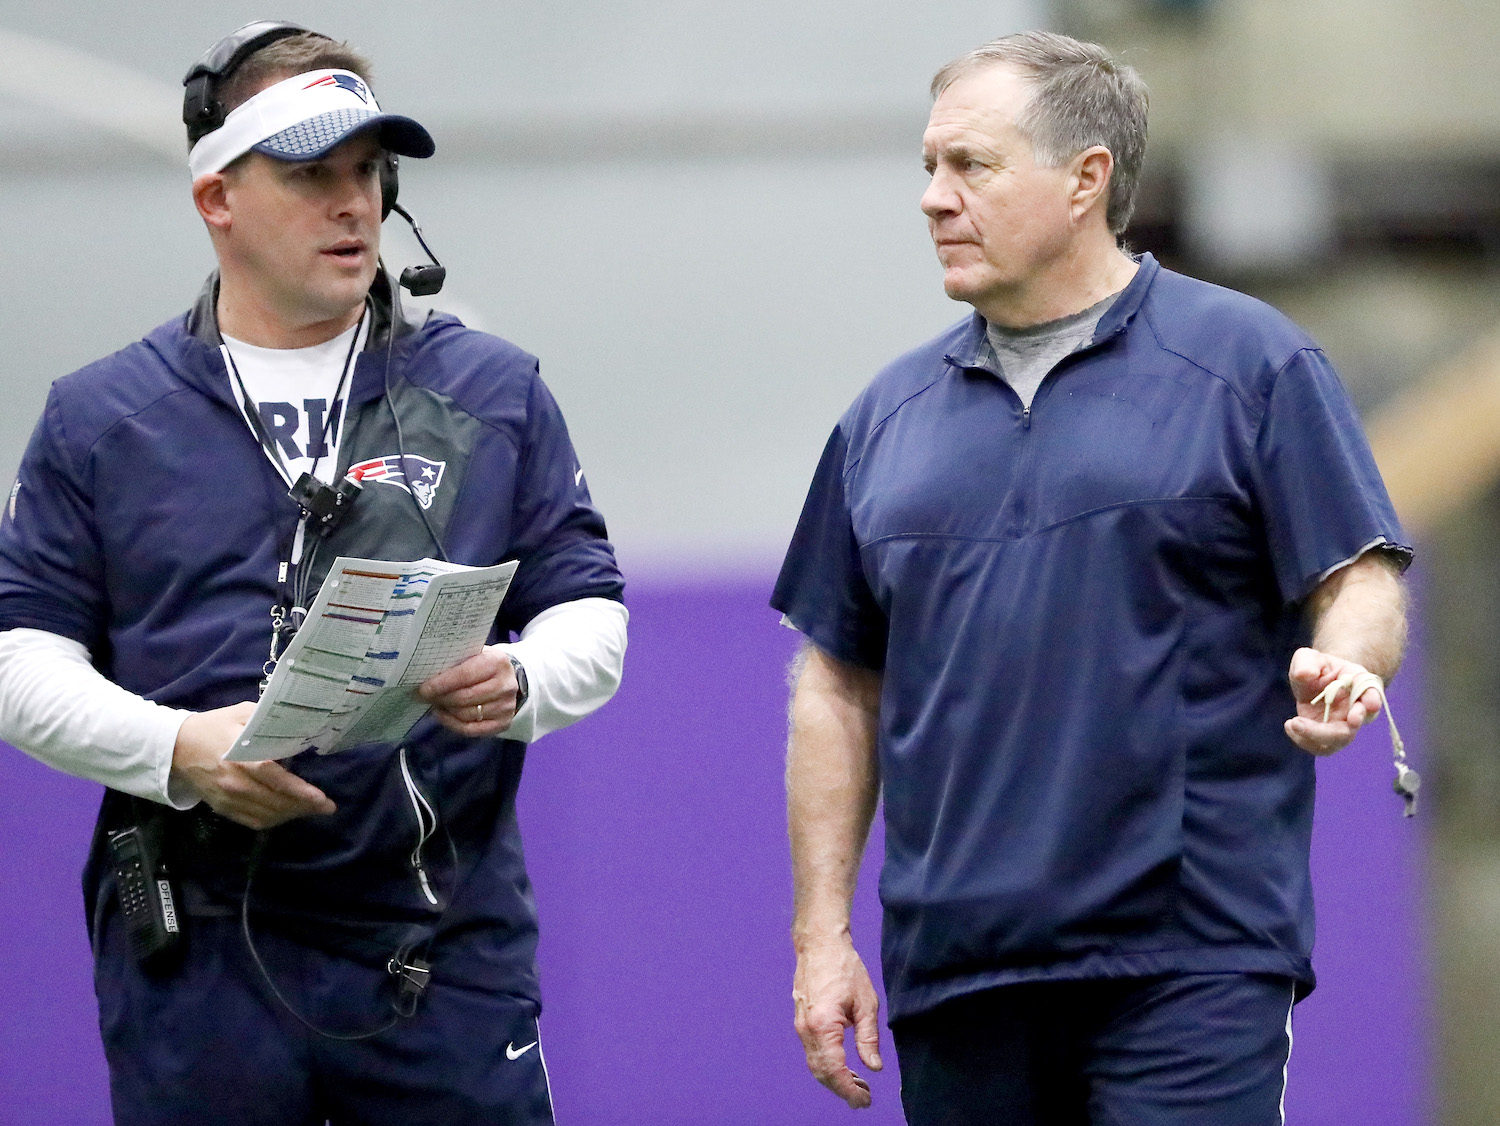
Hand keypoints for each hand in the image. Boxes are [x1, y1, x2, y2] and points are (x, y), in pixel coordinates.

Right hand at [170, 702, 336, 828]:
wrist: (176, 748)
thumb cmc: (214, 726)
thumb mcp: (241, 713)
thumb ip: (268, 720)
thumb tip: (300, 722)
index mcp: (238, 756)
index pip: (271, 777)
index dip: (296, 790)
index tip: (320, 797)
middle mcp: (233, 782)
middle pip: (273, 801)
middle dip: (304, 807)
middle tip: (327, 806)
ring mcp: (227, 799)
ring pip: (266, 815)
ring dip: (292, 815)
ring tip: (314, 809)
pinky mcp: (223, 809)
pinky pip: (254, 821)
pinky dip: (275, 820)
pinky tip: (290, 812)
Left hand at [418, 646, 517, 736]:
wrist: (508, 679)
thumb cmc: (483, 665)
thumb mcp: (473, 655)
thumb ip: (455, 663)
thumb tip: (427, 676)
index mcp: (497, 662)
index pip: (465, 675)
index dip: (441, 684)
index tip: (423, 689)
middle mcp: (505, 685)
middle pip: (464, 698)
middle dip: (441, 698)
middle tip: (425, 697)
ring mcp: (506, 706)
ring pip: (466, 714)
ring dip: (446, 710)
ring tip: (437, 702)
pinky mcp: (503, 723)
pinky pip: (471, 729)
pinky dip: (452, 723)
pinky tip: (443, 715)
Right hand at [792, 935, 882, 1108]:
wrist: (820, 944)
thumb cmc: (845, 968)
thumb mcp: (866, 1003)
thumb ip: (868, 1038)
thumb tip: (874, 1067)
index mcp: (823, 1025)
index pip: (834, 1070)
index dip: (849, 1090)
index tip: (865, 1101)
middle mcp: (807, 1029)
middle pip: (821, 1072)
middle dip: (842, 1089)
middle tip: (864, 1098)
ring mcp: (800, 1026)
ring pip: (814, 1064)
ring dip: (834, 1079)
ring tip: (858, 1084)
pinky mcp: (801, 1021)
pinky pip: (812, 1052)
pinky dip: (827, 1065)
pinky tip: (844, 1066)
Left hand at [1284, 646, 1382, 754]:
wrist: (1314, 679)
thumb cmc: (1316, 667)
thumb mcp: (1308, 658)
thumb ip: (1307, 662)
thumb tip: (1306, 674)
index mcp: (1359, 684)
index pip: (1372, 692)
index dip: (1373, 698)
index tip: (1370, 704)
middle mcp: (1356, 707)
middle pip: (1356, 723)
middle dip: (1341, 727)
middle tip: (1309, 720)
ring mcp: (1344, 724)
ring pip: (1339, 740)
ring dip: (1317, 736)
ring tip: (1294, 723)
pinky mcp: (1328, 735)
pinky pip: (1322, 747)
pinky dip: (1305, 741)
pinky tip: (1290, 726)